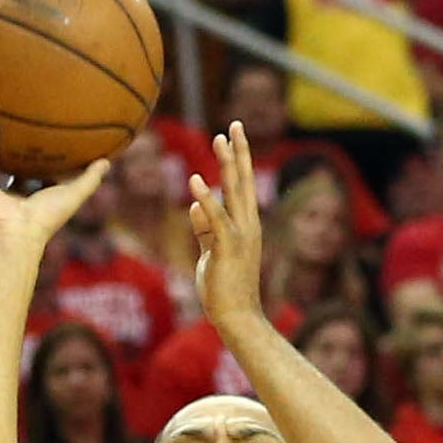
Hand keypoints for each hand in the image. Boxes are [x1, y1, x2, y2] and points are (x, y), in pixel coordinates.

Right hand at [0, 140, 109, 253]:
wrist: (15, 235)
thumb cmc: (45, 219)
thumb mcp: (74, 194)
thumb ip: (90, 179)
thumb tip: (108, 160)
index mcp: (27, 197)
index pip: (29, 175)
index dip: (32, 158)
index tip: (36, 139)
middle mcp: (4, 194)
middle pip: (1, 169)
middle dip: (1, 151)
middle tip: (1, 126)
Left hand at [186, 123, 269, 333]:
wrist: (238, 318)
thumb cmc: (224, 289)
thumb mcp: (210, 252)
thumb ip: (204, 228)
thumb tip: (194, 205)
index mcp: (246, 226)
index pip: (242, 186)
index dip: (238, 159)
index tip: (233, 135)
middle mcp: (248, 226)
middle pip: (243, 181)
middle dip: (238, 151)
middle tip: (234, 124)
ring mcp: (241, 236)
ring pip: (234, 192)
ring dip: (227, 164)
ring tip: (219, 138)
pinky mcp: (227, 248)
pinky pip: (216, 218)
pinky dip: (205, 198)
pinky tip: (195, 179)